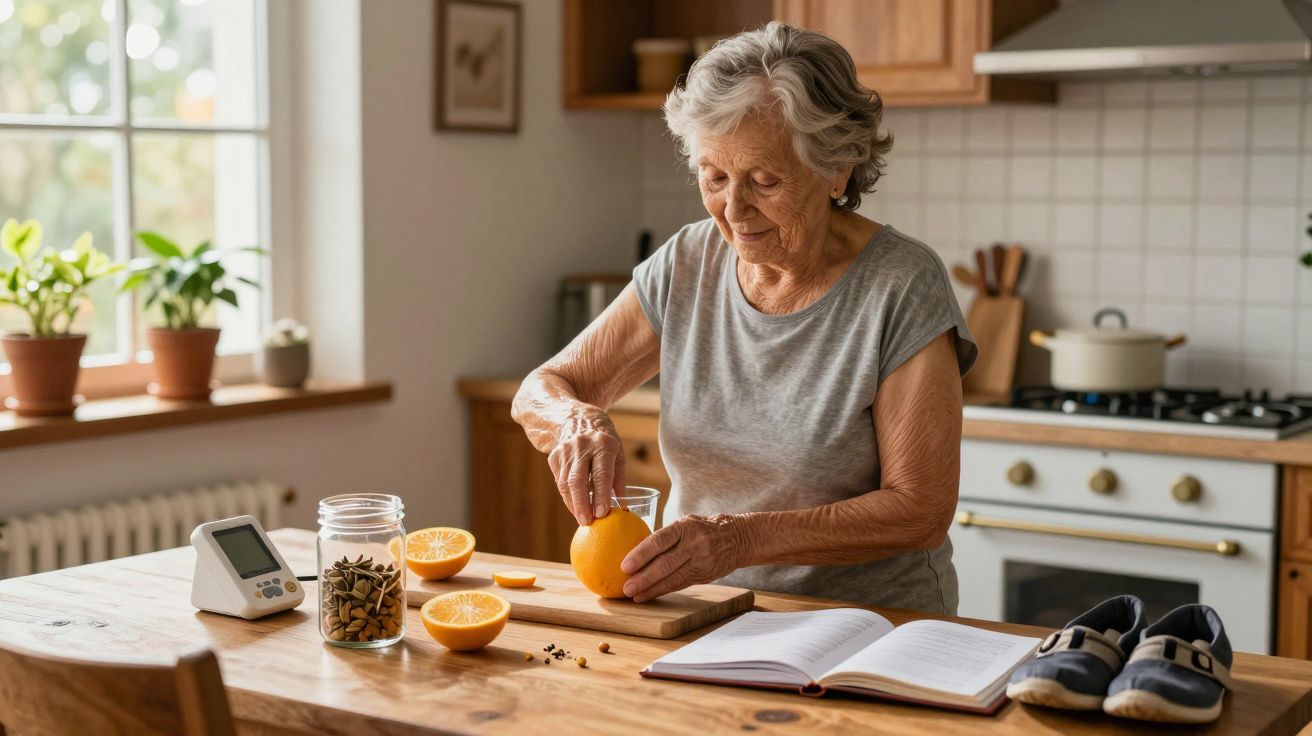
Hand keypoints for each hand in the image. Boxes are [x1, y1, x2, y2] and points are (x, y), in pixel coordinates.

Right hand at [547, 407, 625, 525]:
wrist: (575, 417)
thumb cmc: (603, 439)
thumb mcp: (617, 451)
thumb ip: (619, 478)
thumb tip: (623, 506)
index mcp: (603, 444)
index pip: (601, 473)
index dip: (601, 494)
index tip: (602, 513)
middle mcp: (582, 446)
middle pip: (578, 480)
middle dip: (582, 504)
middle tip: (587, 522)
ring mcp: (565, 451)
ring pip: (566, 483)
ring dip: (573, 504)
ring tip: (582, 519)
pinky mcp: (554, 456)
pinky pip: (560, 481)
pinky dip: (567, 496)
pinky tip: (575, 506)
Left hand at [619, 514, 747, 601]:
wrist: (738, 538)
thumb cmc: (703, 529)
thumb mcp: (686, 524)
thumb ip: (666, 537)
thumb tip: (635, 551)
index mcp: (685, 526)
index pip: (659, 540)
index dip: (641, 554)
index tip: (625, 565)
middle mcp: (694, 544)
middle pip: (665, 563)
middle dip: (644, 578)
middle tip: (626, 587)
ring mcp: (701, 561)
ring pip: (672, 578)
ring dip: (651, 588)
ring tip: (633, 595)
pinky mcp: (705, 575)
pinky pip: (680, 584)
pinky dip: (662, 591)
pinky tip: (648, 595)